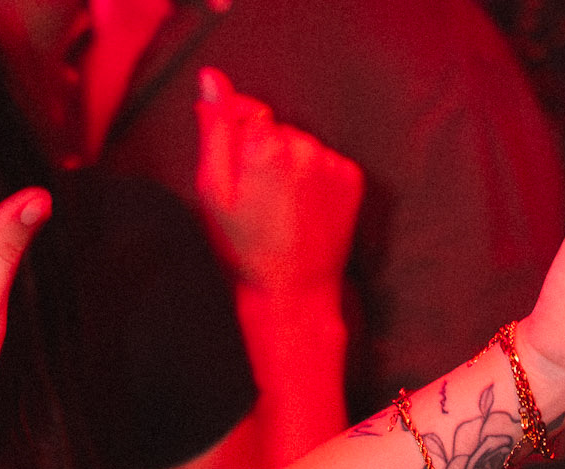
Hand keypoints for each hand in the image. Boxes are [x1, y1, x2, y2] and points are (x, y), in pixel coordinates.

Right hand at [195, 67, 364, 294]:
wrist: (294, 293)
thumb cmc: (247, 248)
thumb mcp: (214, 189)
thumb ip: (214, 129)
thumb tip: (212, 79)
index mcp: (267, 143)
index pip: (247, 110)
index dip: (238, 139)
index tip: (241, 173)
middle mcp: (305, 145)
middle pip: (279, 128)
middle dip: (267, 152)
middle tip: (262, 200)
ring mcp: (333, 163)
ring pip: (304, 146)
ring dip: (294, 167)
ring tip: (285, 209)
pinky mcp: (352, 179)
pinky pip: (328, 164)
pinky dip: (317, 180)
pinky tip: (306, 210)